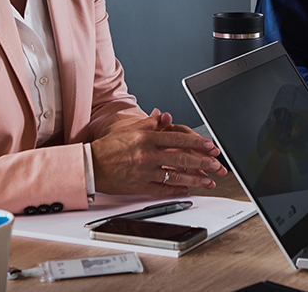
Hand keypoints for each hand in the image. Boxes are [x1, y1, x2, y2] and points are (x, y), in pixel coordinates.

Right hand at [90, 109, 226, 195]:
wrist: (90, 166)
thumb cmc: (108, 148)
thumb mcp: (128, 130)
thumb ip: (148, 124)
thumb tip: (163, 117)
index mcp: (146, 138)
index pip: (177, 138)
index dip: (196, 142)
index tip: (210, 145)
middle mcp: (147, 155)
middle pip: (181, 158)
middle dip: (202, 161)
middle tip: (216, 164)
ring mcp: (144, 172)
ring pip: (175, 176)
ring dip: (194, 179)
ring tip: (208, 180)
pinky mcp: (140, 186)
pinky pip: (162, 189)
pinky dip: (176, 190)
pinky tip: (187, 189)